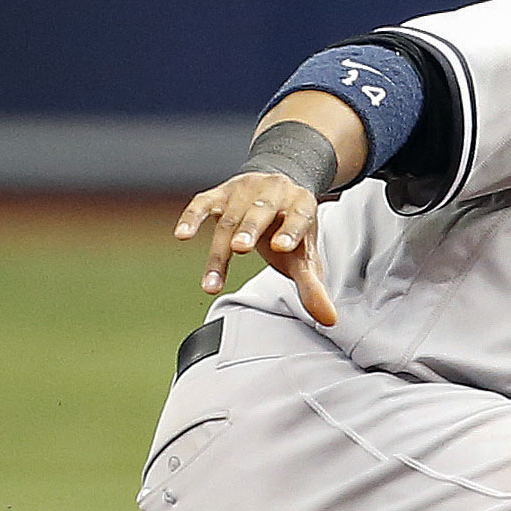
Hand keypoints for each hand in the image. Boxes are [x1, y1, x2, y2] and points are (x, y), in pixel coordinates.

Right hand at [175, 171, 336, 326]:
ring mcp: (244, 191)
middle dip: (249, 229)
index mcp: (301, 205)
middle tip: (240, 248)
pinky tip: (182, 235)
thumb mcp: (305, 255)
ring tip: (212, 282)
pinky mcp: (220, 193)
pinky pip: (202, 204)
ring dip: (219, 250)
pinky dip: (191, 218)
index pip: (299, 217)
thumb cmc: (290, 229)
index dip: (291, 231)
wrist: (278, 191)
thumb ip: (313, 286)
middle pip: (260, 212)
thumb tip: (328, 319)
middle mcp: (273, 193)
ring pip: (229, 219)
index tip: (281, 248)